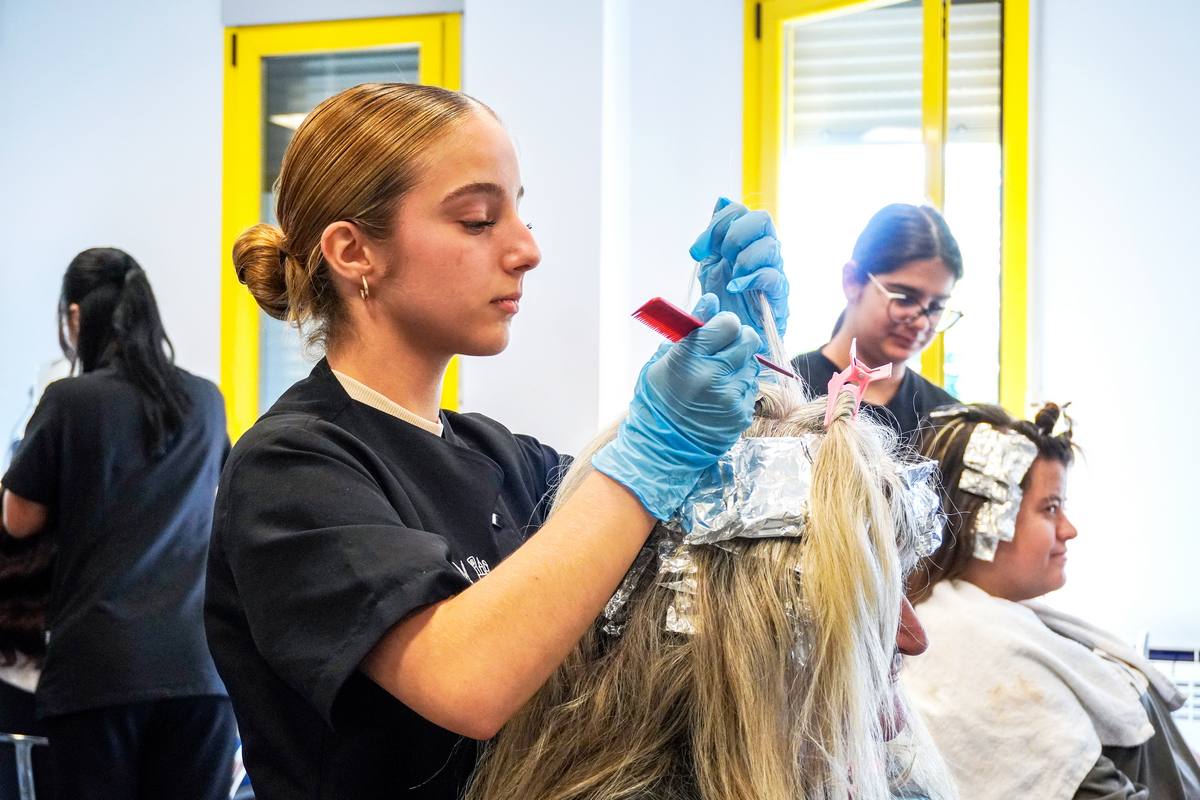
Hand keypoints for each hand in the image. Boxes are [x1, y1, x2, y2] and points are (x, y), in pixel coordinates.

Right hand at [593, 294, 760, 518]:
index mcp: (689, 358)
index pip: (728, 323)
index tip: (718, 329)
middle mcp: (712, 376)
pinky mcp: (741, 413)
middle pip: (748, 339)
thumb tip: (711, 300)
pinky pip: (751, 386)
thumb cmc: (658, 398)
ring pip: (752, 362)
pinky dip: (740, 385)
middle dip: (738, 338)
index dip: (725, 323)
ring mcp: (730, 397)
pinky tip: (721, 393)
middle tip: (724, 348)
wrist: (662, 446)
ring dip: (740, 363)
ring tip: (719, 375)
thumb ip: (690, 330)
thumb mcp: (663, 360)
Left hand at [689, 197, 787, 345]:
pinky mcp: (778, 296)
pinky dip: (751, 280)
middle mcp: (764, 250)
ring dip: (743, 259)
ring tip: (730, 277)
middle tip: (721, 257)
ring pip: (770, 247)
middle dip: (735, 235)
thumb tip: (722, 200)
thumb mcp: (711, 263)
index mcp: (747, 240)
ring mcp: (774, 271)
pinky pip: (773, 277)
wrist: (730, 336)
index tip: (699, 250)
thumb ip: (715, 234)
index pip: (740, 211)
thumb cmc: (724, 300)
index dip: (717, 224)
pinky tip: (735, 288)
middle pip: (762, 220)